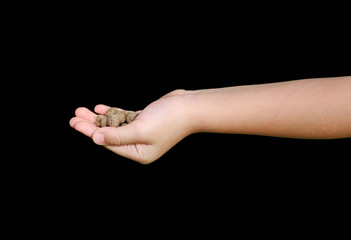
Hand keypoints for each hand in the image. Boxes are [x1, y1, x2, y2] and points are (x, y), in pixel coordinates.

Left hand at [69, 90, 192, 163]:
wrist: (189, 107)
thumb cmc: (169, 120)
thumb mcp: (140, 130)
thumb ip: (117, 136)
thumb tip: (95, 139)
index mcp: (138, 152)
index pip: (109, 143)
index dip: (90, 133)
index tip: (75, 123)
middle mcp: (138, 145)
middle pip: (109, 135)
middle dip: (91, 125)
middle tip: (74, 116)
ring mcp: (141, 132)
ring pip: (114, 125)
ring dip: (99, 118)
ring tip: (82, 110)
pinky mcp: (143, 120)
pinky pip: (123, 118)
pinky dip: (112, 113)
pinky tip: (100, 108)